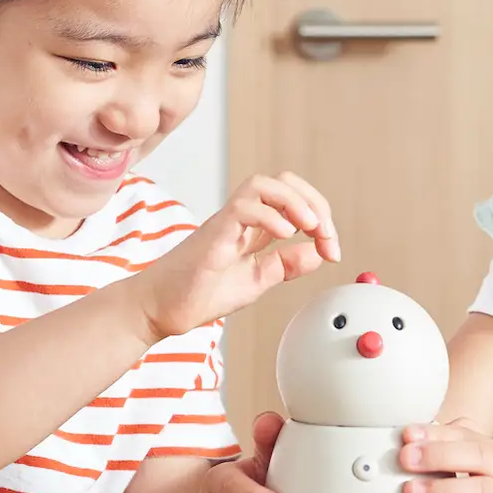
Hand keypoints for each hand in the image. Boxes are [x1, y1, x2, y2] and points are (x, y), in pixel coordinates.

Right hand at [132, 172, 339, 342]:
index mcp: (254, 228)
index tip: (333, 250)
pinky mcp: (213, 234)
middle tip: (326, 234)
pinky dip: (271, 217)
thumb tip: (318, 252)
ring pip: (262, 184)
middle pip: (283, 181)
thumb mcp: (258, 280)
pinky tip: (285, 236)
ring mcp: (226, 223)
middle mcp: (242, 218)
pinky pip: (243, 208)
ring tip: (312, 226)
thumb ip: (286, 264)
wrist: (160, 310)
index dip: (321, 218)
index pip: (295, 200)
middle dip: (314, 202)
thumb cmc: (199, 293)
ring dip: (295, 201)